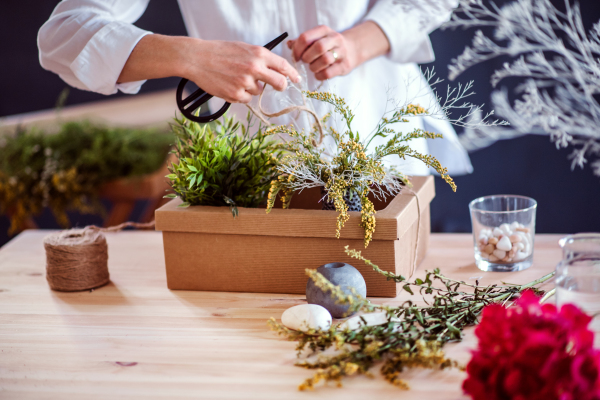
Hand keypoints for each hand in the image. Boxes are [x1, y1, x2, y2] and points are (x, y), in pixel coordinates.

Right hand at [182, 38, 300, 102]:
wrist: (197, 58)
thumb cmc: (220, 52)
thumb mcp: (244, 48)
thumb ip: (260, 58)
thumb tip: (276, 71)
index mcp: (258, 54)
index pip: (283, 66)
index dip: (292, 74)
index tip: (297, 79)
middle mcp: (254, 67)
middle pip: (279, 83)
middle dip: (280, 86)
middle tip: (277, 87)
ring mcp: (245, 82)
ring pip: (258, 91)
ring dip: (251, 88)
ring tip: (236, 77)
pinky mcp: (235, 94)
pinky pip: (246, 99)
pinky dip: (240, 94)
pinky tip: (229, 84)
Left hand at [287, 22, 389, 80]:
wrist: (353, 49)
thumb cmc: (329, 45)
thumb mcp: (317, 38)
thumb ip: (302, 41)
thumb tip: (289, 44)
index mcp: (324, 30)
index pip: (306, 37)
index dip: (297, 49)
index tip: (296, 56)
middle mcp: (334, 39)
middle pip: (318, 47)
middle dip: (307, 57)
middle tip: (305, 61)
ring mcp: (341, 52)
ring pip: (325, 60)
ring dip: (314, 67)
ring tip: (313, 67)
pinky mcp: (344, 66)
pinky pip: (328, 73)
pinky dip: (319, 75)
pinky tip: (318, 73)